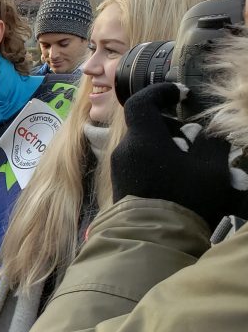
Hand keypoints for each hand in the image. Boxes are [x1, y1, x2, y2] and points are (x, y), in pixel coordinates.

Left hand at [112, 83, 245, 228]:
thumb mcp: (211, 169)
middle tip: (194, 139)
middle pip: (145, 124)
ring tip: (190, 162)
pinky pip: (139, 161)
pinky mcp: (121, 183)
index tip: (180, 95)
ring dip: (166, 145)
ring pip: (143, 143)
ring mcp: (120, 168)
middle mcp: (125, 150)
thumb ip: (212, 144)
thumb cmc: (183, 200)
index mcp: (143, 139)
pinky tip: (177, 178)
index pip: (140, 102)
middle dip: (171, 126)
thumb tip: (208, 134)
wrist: (153, 239)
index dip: (159, 92)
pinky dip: (157, 161)